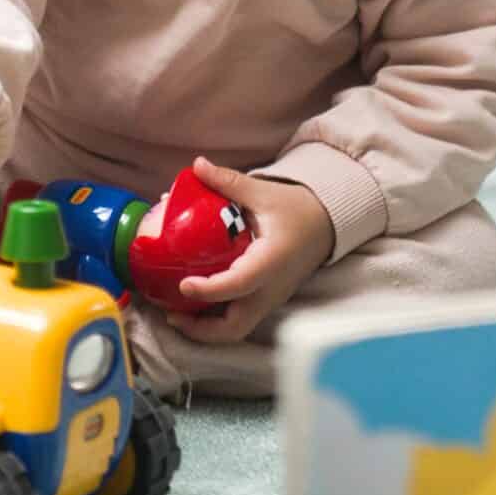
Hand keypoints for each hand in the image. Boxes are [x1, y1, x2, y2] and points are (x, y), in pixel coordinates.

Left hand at [170, 156, 333, 344]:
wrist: (325, 226)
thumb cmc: (296, 210)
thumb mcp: (263, 193)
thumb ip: (228, 182)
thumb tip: (196, 166)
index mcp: (270, 262)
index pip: (240, 284)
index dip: (210, 290)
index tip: (184, 285)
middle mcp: (270, 289)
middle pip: (235, 327)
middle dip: (201, 329)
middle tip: (170, 312)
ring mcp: (268, 299)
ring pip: (236, 329)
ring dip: (205, 328)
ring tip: (174, 313)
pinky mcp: (265, 300)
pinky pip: (239, 318)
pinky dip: (214, 319)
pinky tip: (192, 303)